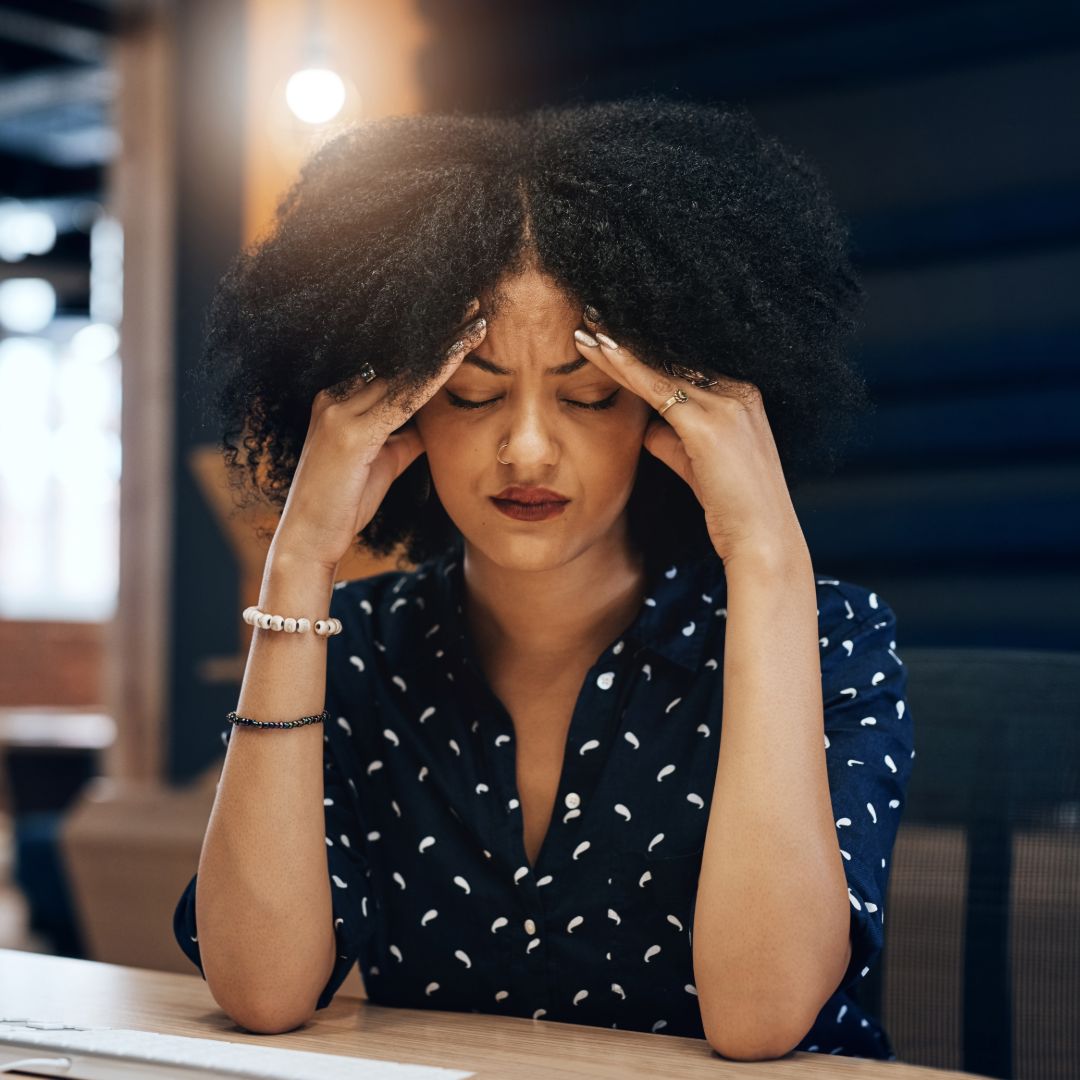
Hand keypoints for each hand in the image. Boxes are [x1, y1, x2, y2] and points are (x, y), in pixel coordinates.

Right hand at [271, 299, 487, 571]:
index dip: (429, 340)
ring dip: (445, 343)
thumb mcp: (384, 459)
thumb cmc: (346, 502)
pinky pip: (404, 397)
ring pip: (404, 369)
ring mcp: (339, 412)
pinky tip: (462, 355)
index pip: (394, 362)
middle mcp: (336, 396)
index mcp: (340, 398)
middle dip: (439, 328)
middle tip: (476, 300)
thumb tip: (436, 420)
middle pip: (399, 355)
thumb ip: (406, 434)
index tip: (462, 318)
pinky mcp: (350, 434)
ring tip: (479, 318)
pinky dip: (436, 375)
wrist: (310, 540)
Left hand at [573, 309, 807, 566]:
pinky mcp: (710, 425)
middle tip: (591, 312)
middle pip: (671, 356)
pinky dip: (626, 368)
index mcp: (740, 396)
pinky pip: (657, 388)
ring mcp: (727, 405)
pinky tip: (600, 351)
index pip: (682, 364)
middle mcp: (738, 391)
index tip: (609, 334)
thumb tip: (646, 428)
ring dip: (618, 344)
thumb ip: (673, 442)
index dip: (643, 349)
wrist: (761, 541)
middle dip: (629, 335)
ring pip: (661, 365)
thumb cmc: (730, 508)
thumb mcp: (697, 466)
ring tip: (585, 323)